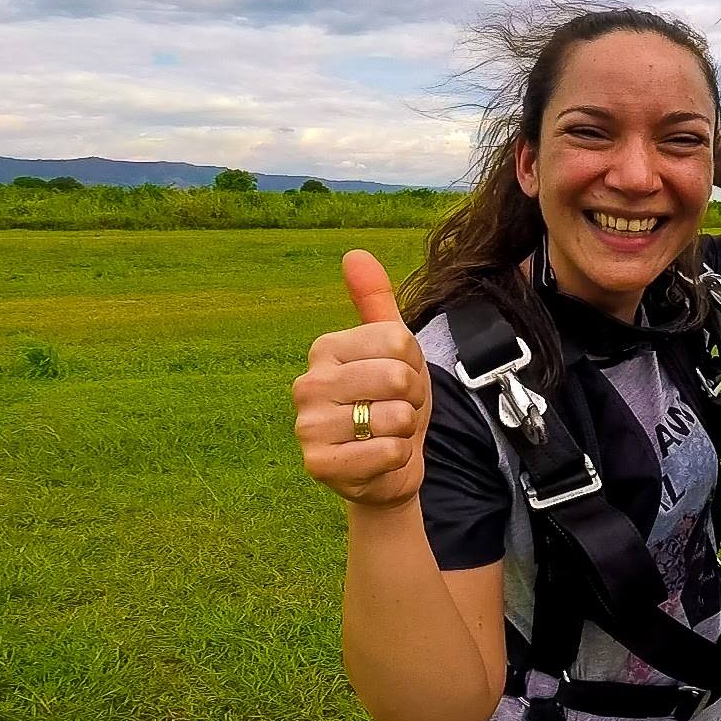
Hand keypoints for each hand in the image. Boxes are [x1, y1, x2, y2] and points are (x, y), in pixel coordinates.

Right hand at [291, 250, 431, 508]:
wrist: (387, 467)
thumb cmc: (390, 402)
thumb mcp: (393, 350)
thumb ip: (375, 302)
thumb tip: (354, 253)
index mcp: (325, 348)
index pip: (398, 341)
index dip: (413, 364)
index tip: (399, 381)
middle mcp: (307, 383)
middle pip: (396, 376)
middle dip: (411, 399)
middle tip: (396, 410)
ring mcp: (307, 426)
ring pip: (394, 417)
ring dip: (404, 430)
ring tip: (386, 433)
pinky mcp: (319, 465)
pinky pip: (388, 452)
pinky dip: (398, 457)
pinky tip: (381, 458)